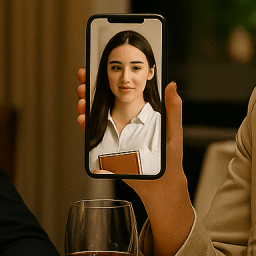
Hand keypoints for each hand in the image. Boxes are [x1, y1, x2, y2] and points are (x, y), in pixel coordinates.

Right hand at [78, 68, 192, 255]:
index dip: (107, 80)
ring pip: (96, 117)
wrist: (160, 187)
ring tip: (82, 101)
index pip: (121, 92)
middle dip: (91, 91)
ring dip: (86, 107)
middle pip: (104, 102)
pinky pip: (94, 136)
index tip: (96, 69)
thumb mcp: (173, 132)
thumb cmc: (170, 159)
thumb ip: (173, 110)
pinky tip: (83, 120)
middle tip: (84, 84)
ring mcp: (116, 135)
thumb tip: (172, 86)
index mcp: (140, 113)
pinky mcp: (108, 150)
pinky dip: (86, 127)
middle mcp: (125, 121)